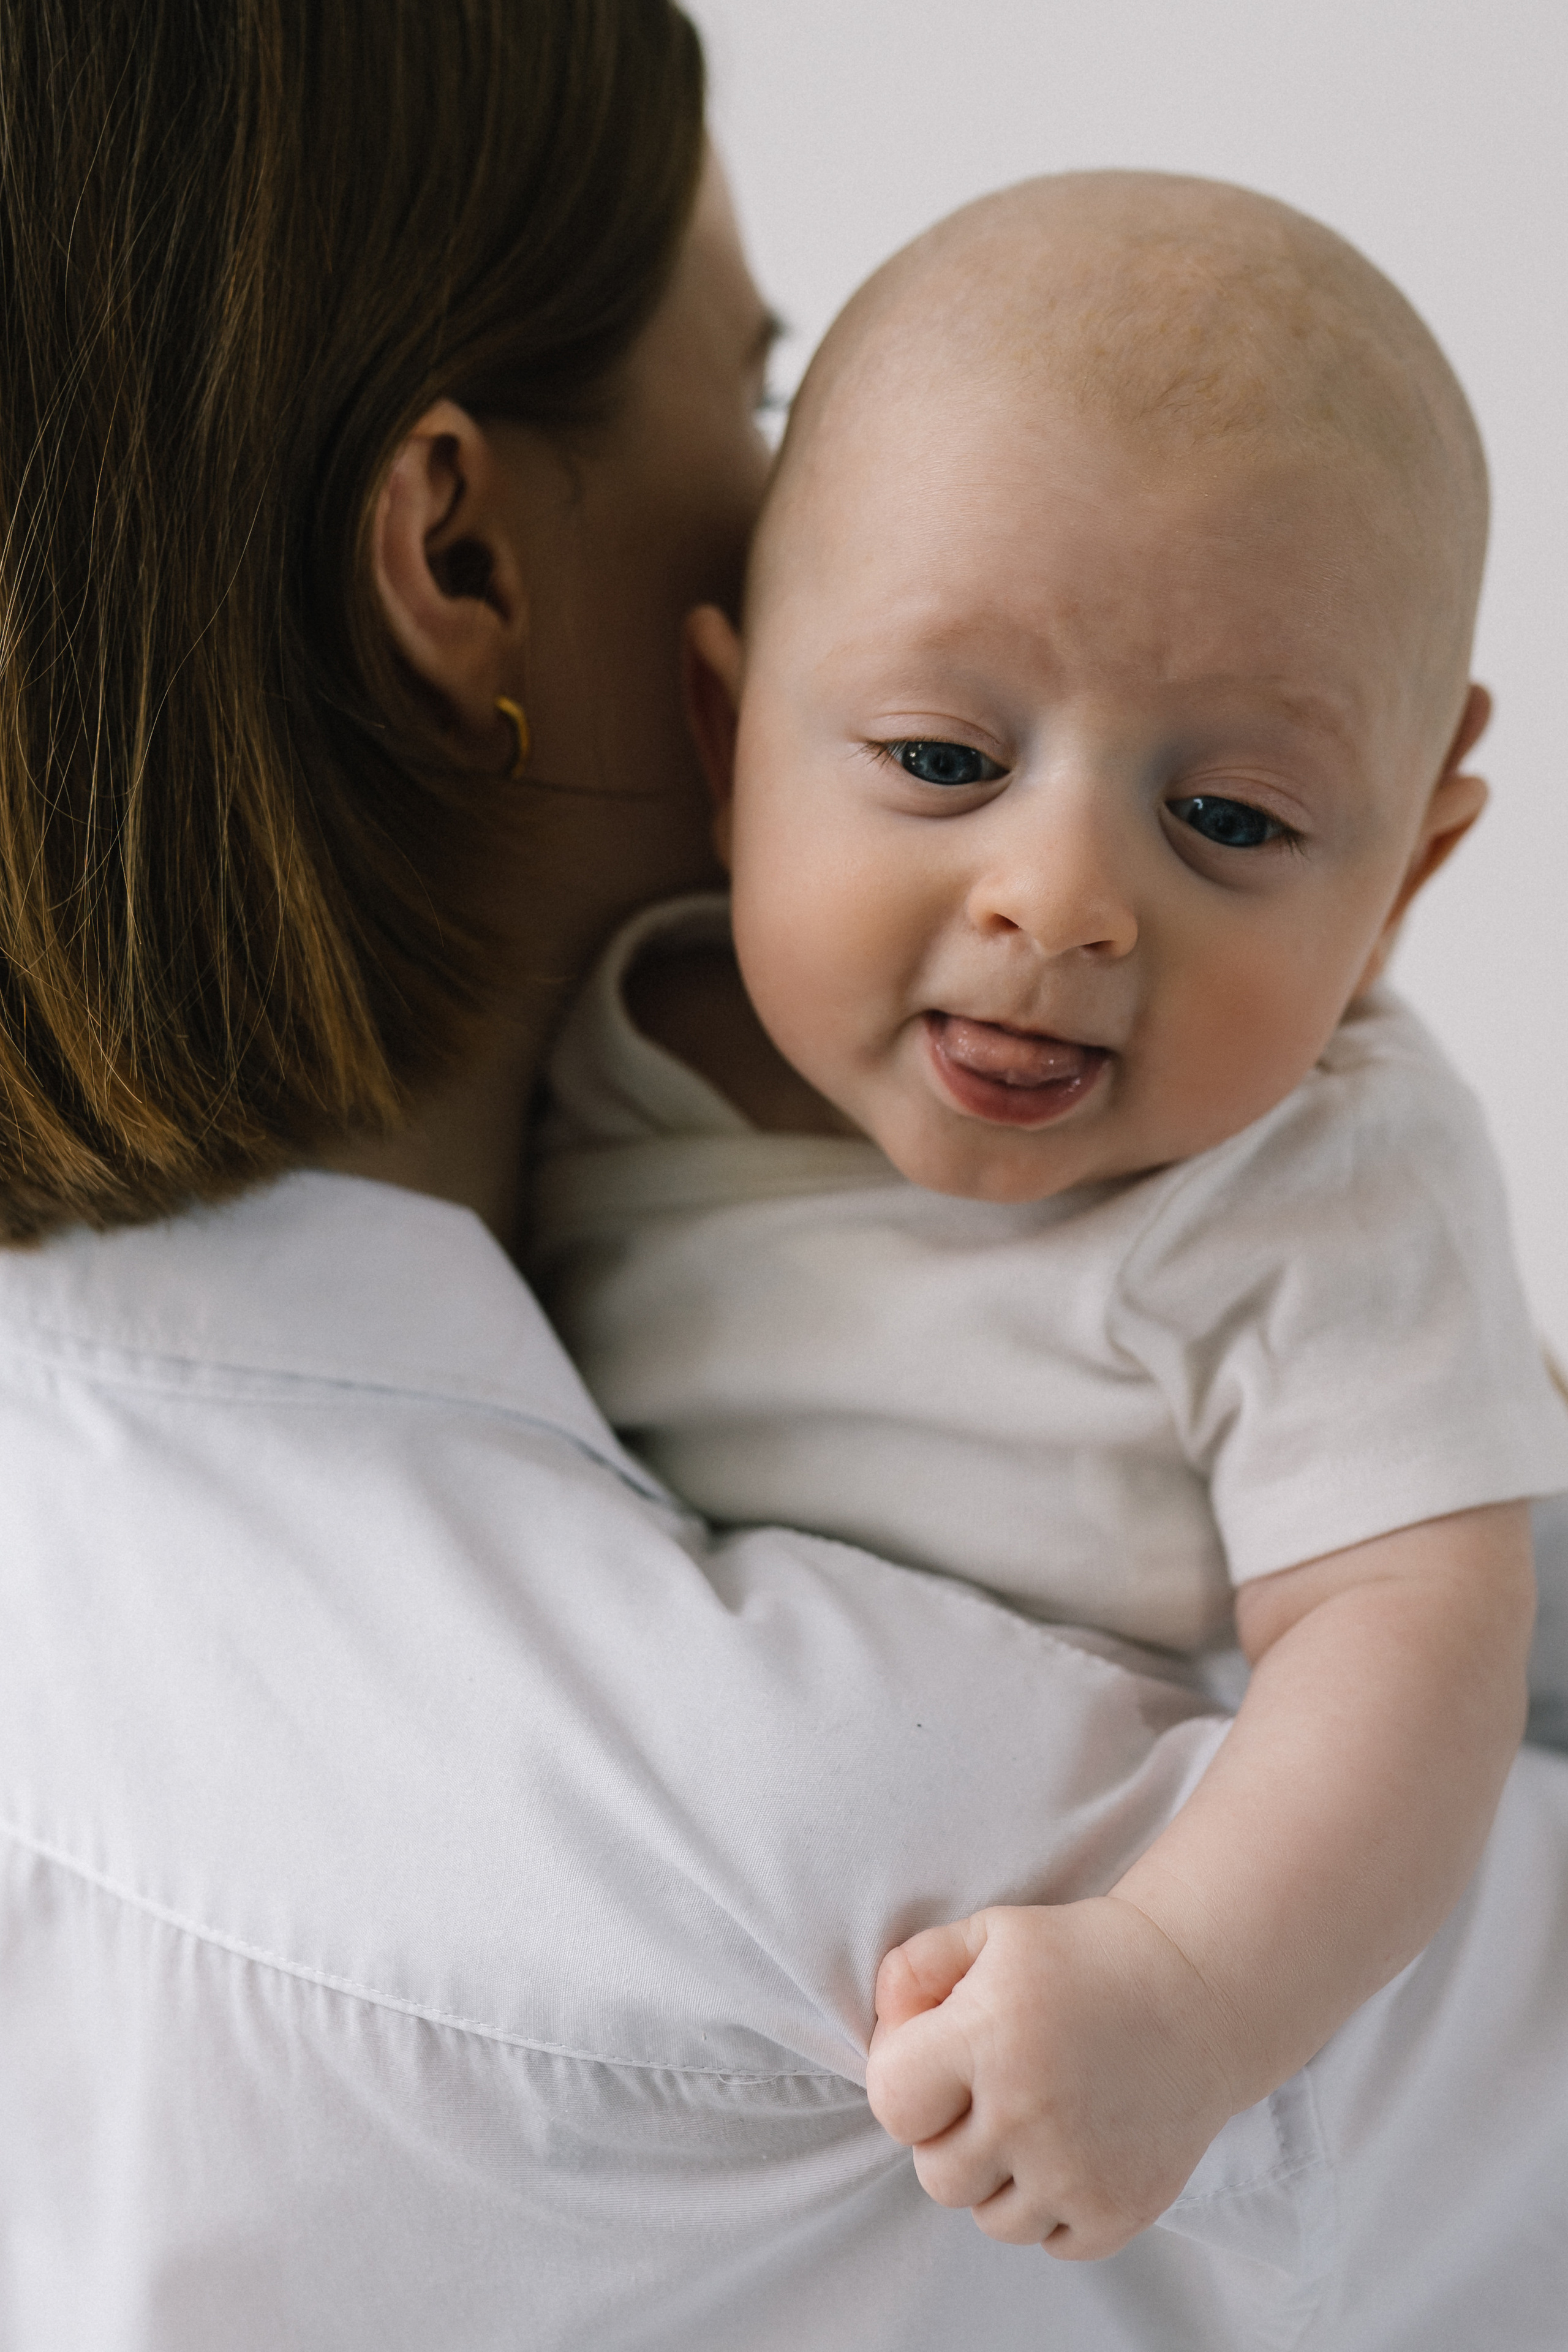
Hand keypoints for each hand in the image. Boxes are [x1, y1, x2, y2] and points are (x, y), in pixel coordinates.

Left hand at [865, 1897, 1242, 2258]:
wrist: (1197, 1990)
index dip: (903, 2082)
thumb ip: (914, 1968)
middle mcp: (1029, 2111)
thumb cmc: (1080, 1956)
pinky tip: (1075, 2146)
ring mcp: (1077, 2169)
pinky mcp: (1120, 2209)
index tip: (936, 2057)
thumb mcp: (990, 1932)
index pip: (891, 2105)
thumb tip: (882, 2026)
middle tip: (990, 2090)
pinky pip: (1050, 2240)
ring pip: (990, 2219)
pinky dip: (1054, 2207)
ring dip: (1000, 2178)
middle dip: (949, 2136)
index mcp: (988, 2036)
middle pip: (935, 2175)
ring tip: (1036, 2118)